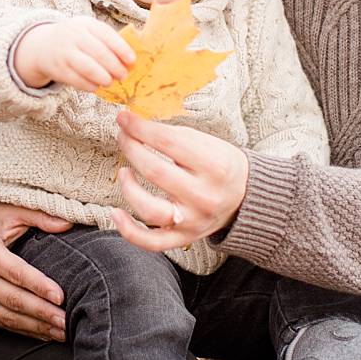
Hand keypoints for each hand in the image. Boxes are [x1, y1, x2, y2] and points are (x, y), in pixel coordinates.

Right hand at [0, 200, 69, 339]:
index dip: (39, 286)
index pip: (16, 272)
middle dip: (42, 312)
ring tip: (62, 332)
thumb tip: (69, 223)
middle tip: (67, 320)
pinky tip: (46, 333)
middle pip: (13, 299)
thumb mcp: (13, 210)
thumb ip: (40, 216)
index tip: (61, 297)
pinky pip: (3, 323)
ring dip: (37, 327)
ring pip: (9, 317)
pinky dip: (26, 331)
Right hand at [14, 17, 134, 91]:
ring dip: (103, 77)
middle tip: (124, 75)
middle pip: (99, 52)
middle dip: (115, 66)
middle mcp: (74, 36)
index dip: (121, 48)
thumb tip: (131, 60)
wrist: (44, 45)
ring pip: (88, 67)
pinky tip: (97, 86)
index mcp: (86, 24)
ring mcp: (64, 52)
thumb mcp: (89, 31)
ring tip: (110, 82)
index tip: (132, 60)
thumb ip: (107, 41)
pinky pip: (77, 80)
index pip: (107, 35)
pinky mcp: (58, 69)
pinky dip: (90, 85)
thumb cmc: (76, 39)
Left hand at [111, 107, 248, 251]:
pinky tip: (115, 213)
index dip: (140, 128)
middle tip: (122, 137)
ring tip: (124, 171)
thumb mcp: (208, 143)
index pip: (168, 142)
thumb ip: (173, 136)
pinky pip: (152, 242)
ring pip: (150, 210)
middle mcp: (204, 196)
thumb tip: (134, 125)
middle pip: (156, 172)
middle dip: (131, 149)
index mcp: (215, 166)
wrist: (245, 197)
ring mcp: (193, 220)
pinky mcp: (184, 238)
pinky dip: (129, 231)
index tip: (124, 117)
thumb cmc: (221, 164)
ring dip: (128, 188)